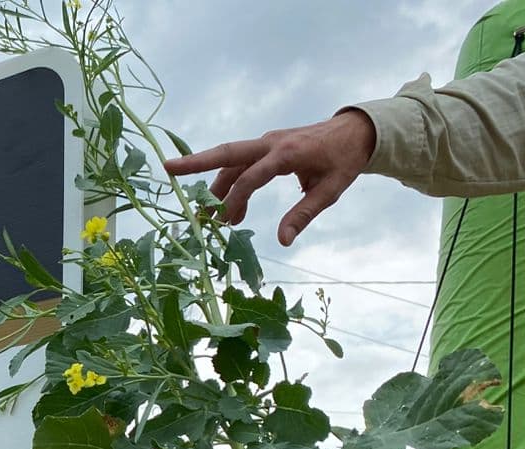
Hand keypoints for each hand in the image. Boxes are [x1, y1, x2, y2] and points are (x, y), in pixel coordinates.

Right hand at [163, 111, 376, 244]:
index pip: (251, 177)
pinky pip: (242, 164)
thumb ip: (303, 214)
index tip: (223, 223)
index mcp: (287, 153)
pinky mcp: (267, 147)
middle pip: (227, 153)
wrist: (355, 131)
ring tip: (211, 219)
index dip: (234, 200)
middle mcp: (271, 143)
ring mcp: (267, 143)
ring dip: (217, 187)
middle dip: (197, 162)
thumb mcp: (330, 190)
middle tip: (168, 170)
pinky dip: (231, 184)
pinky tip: (233, 211)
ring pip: (231, 162)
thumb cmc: (345, 161)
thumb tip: (282, 241)